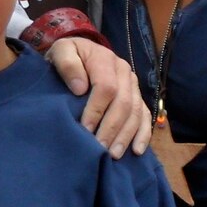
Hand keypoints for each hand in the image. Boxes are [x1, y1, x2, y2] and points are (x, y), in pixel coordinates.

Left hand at [47, 37, 151, 158]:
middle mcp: (124, 72)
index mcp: (106, 60)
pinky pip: (145, 117)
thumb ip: (67, 64)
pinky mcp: (137, 98)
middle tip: (100, 148)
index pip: (106, 87)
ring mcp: (133, 86)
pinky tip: (137, 151)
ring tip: (113, 154)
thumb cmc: (66, 56)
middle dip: (111, 128)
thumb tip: (80, 88)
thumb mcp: (60, 52)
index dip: (96, 110)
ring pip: (136, 113)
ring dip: (126, 135)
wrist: (77, 53)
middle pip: (124, 103)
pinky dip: (143, 134)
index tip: (85, 129)